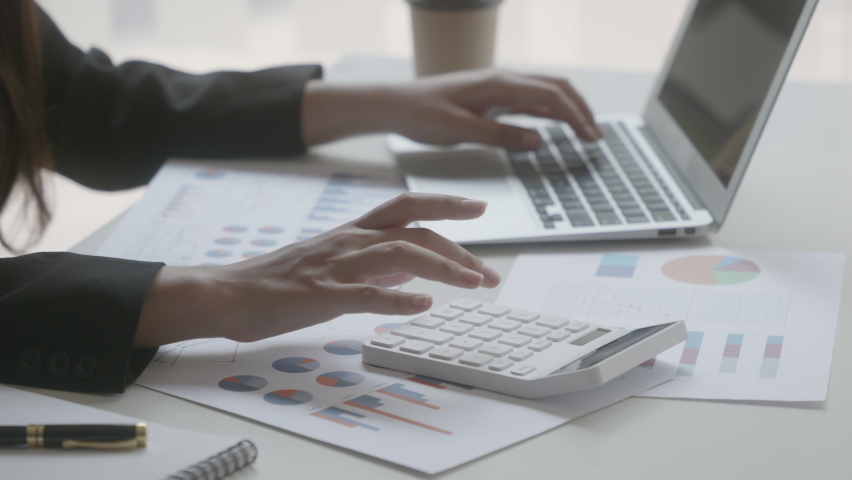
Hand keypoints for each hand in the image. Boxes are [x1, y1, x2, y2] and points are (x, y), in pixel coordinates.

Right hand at [134, 193, 499, 347]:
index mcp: (351, 232)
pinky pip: (365, 293)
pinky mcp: (320, 294)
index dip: (444, 204)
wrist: (227, 292)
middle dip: (458, 248)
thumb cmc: (279, 280)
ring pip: (399, 254)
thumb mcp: (333, 263)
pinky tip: (422, 305)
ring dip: (442, 267)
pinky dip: (397, 297)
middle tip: (488, 272)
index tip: (478, 207)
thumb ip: (372, 261)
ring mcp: (335, 265)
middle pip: (414, 230)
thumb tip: (412, 266)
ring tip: (473, 283)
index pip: (406, 207)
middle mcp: (348, 241)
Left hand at [302, 69, 600, 148]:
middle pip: (555, 88)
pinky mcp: (491, 98)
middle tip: (596, 137)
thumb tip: (540, 140)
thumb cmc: (422, 114)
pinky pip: (528, 101)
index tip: (591, 138)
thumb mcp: (460, 130)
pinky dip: (549, 113)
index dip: (576, 117)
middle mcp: (502, 80)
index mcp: (498, 84)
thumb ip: (501, 135)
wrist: (396, 105)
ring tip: (585, 133)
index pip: (550, 95)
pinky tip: (556, 127)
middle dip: (581, 110)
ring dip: (568, 110)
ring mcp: (498, 88)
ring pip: (545, 93)